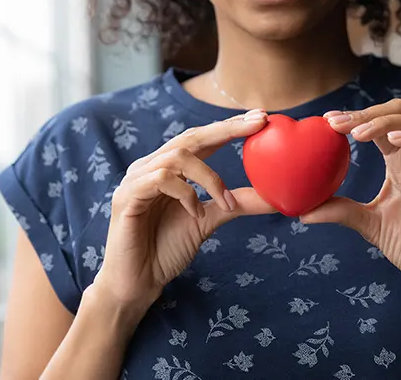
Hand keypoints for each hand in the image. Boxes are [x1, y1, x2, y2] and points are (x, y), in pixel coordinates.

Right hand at [93, 109, 274, 313]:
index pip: (202, 139)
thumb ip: (236, 204)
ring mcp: (136, 179)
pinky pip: (160, 180)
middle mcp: (151, 167)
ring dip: (209, 178)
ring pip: (178, 157)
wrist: (137, 283)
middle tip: (257, 123)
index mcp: (169, 169)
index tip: (261, 118)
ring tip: (225, 204)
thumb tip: (274, 197)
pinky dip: (185, 194)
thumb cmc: (166, 250)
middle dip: (226, 129)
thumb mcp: (209, 221)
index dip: (230, 126)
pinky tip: (196, 214)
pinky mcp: (126, 196)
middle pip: (190, 137)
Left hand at [301, 99, 400, 304]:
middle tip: (336, 124)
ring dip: (384, 122)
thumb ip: (340, 211)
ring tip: (357, 134)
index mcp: (398, 161)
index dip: (353, 117)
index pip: (376, 126)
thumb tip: (301, 212)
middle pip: (396, 112)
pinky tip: (392, 141)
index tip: (326, 120)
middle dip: (366, 112)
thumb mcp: (369, 224)